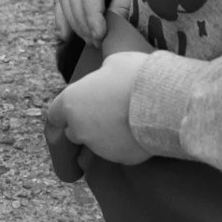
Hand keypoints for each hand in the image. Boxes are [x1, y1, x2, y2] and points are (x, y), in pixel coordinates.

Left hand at [46, 50, 151, 164]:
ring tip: (131, 119)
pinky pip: (121, 151)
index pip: (55, 115)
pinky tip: (143, 131)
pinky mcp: (121, 159)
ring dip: (108, 135)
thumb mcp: (113, 63)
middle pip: (75, 131)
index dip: (68, 110)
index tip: (81, 106)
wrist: (165, 100)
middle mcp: (79, 129)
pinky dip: (128, 145)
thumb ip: (100, 76)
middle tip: (110, 111)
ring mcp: (99, 147)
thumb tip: (105, 77)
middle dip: (87, 124)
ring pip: (98, 144)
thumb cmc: (136, 75)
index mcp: (70, 103)